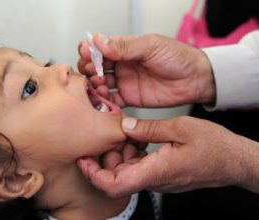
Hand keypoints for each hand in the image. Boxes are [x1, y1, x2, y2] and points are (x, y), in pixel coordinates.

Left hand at [77, 116, 258, 197]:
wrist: (233, 161)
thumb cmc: (215, 147)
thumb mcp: (182, 128)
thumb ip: (149, 128)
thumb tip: (125, 125)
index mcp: (156, 171)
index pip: (114, 184)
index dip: (93, 174)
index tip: (83, 158)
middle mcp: (153, 179)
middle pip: (114, 177)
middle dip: (103, 158)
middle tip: (105, 135)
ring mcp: (156, 178)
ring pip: (124, 171)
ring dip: (117, 153)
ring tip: (122, 133)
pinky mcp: (159, 172)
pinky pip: (136, 166)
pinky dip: (130, 153)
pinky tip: (135, 137)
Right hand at [78, 34, 215, 107]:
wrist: (195, 79)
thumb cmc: (177, 57)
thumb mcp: (150, 46)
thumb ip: (124, 47)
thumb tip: (98, 41)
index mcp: (124, 48)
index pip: (98, 47)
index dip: (88, 50)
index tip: (87, 54)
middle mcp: (121, 64)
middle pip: (93, 66)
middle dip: (88, 69)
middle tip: (93, 73)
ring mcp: (123, 81)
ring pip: (99, 83)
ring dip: (94, 85)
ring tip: (100, 86)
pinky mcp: (129, 98)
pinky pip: (111, 100)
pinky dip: (104, 101)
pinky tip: (105, 100)